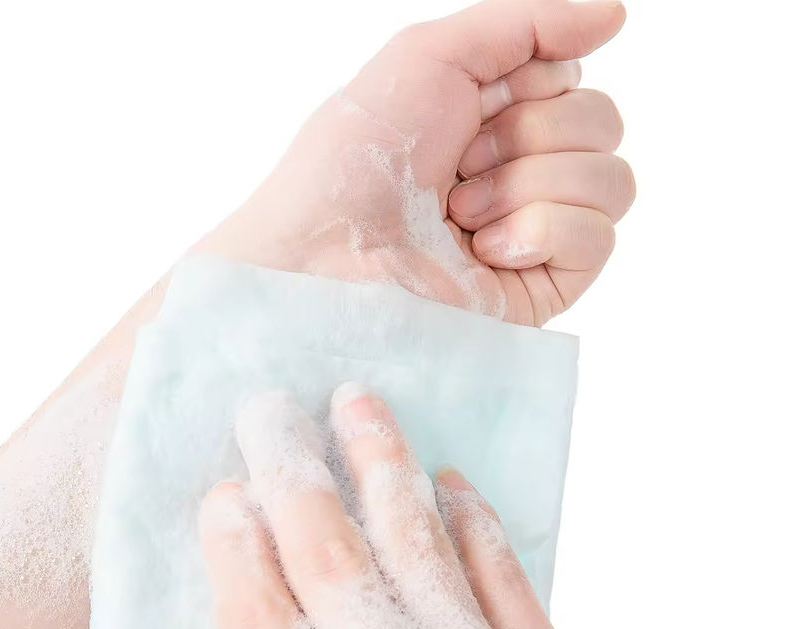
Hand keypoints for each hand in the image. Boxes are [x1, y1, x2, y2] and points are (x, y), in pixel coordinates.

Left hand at [198, 0, 633, 325]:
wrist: (323, 258)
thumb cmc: (354, 163)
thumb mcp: (429, 55)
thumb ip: (528, 24)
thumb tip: (615, 16)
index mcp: (493, 123)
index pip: (572, 82)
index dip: (531, 85)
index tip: (471, 109)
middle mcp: (518, 178)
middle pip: (603, 125)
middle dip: (530, 133)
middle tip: (459, 167)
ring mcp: (532, 238)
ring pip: (613, 181)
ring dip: (531, 182)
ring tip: (462, 215)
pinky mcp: (540, 290)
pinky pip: (598, 237)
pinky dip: (542, 230)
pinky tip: (486, 251)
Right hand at [199, 384, 652, 628]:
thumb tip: (274, 595)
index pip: (251, 601)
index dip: (231, 531)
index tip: (225, 489)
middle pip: (322, 546)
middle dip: (287, 463)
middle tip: (270, 408)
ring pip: (413, 534)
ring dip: (378, 456)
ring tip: (356, 401)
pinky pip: (499, 568)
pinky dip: (468, 516)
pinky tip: (444, 479)